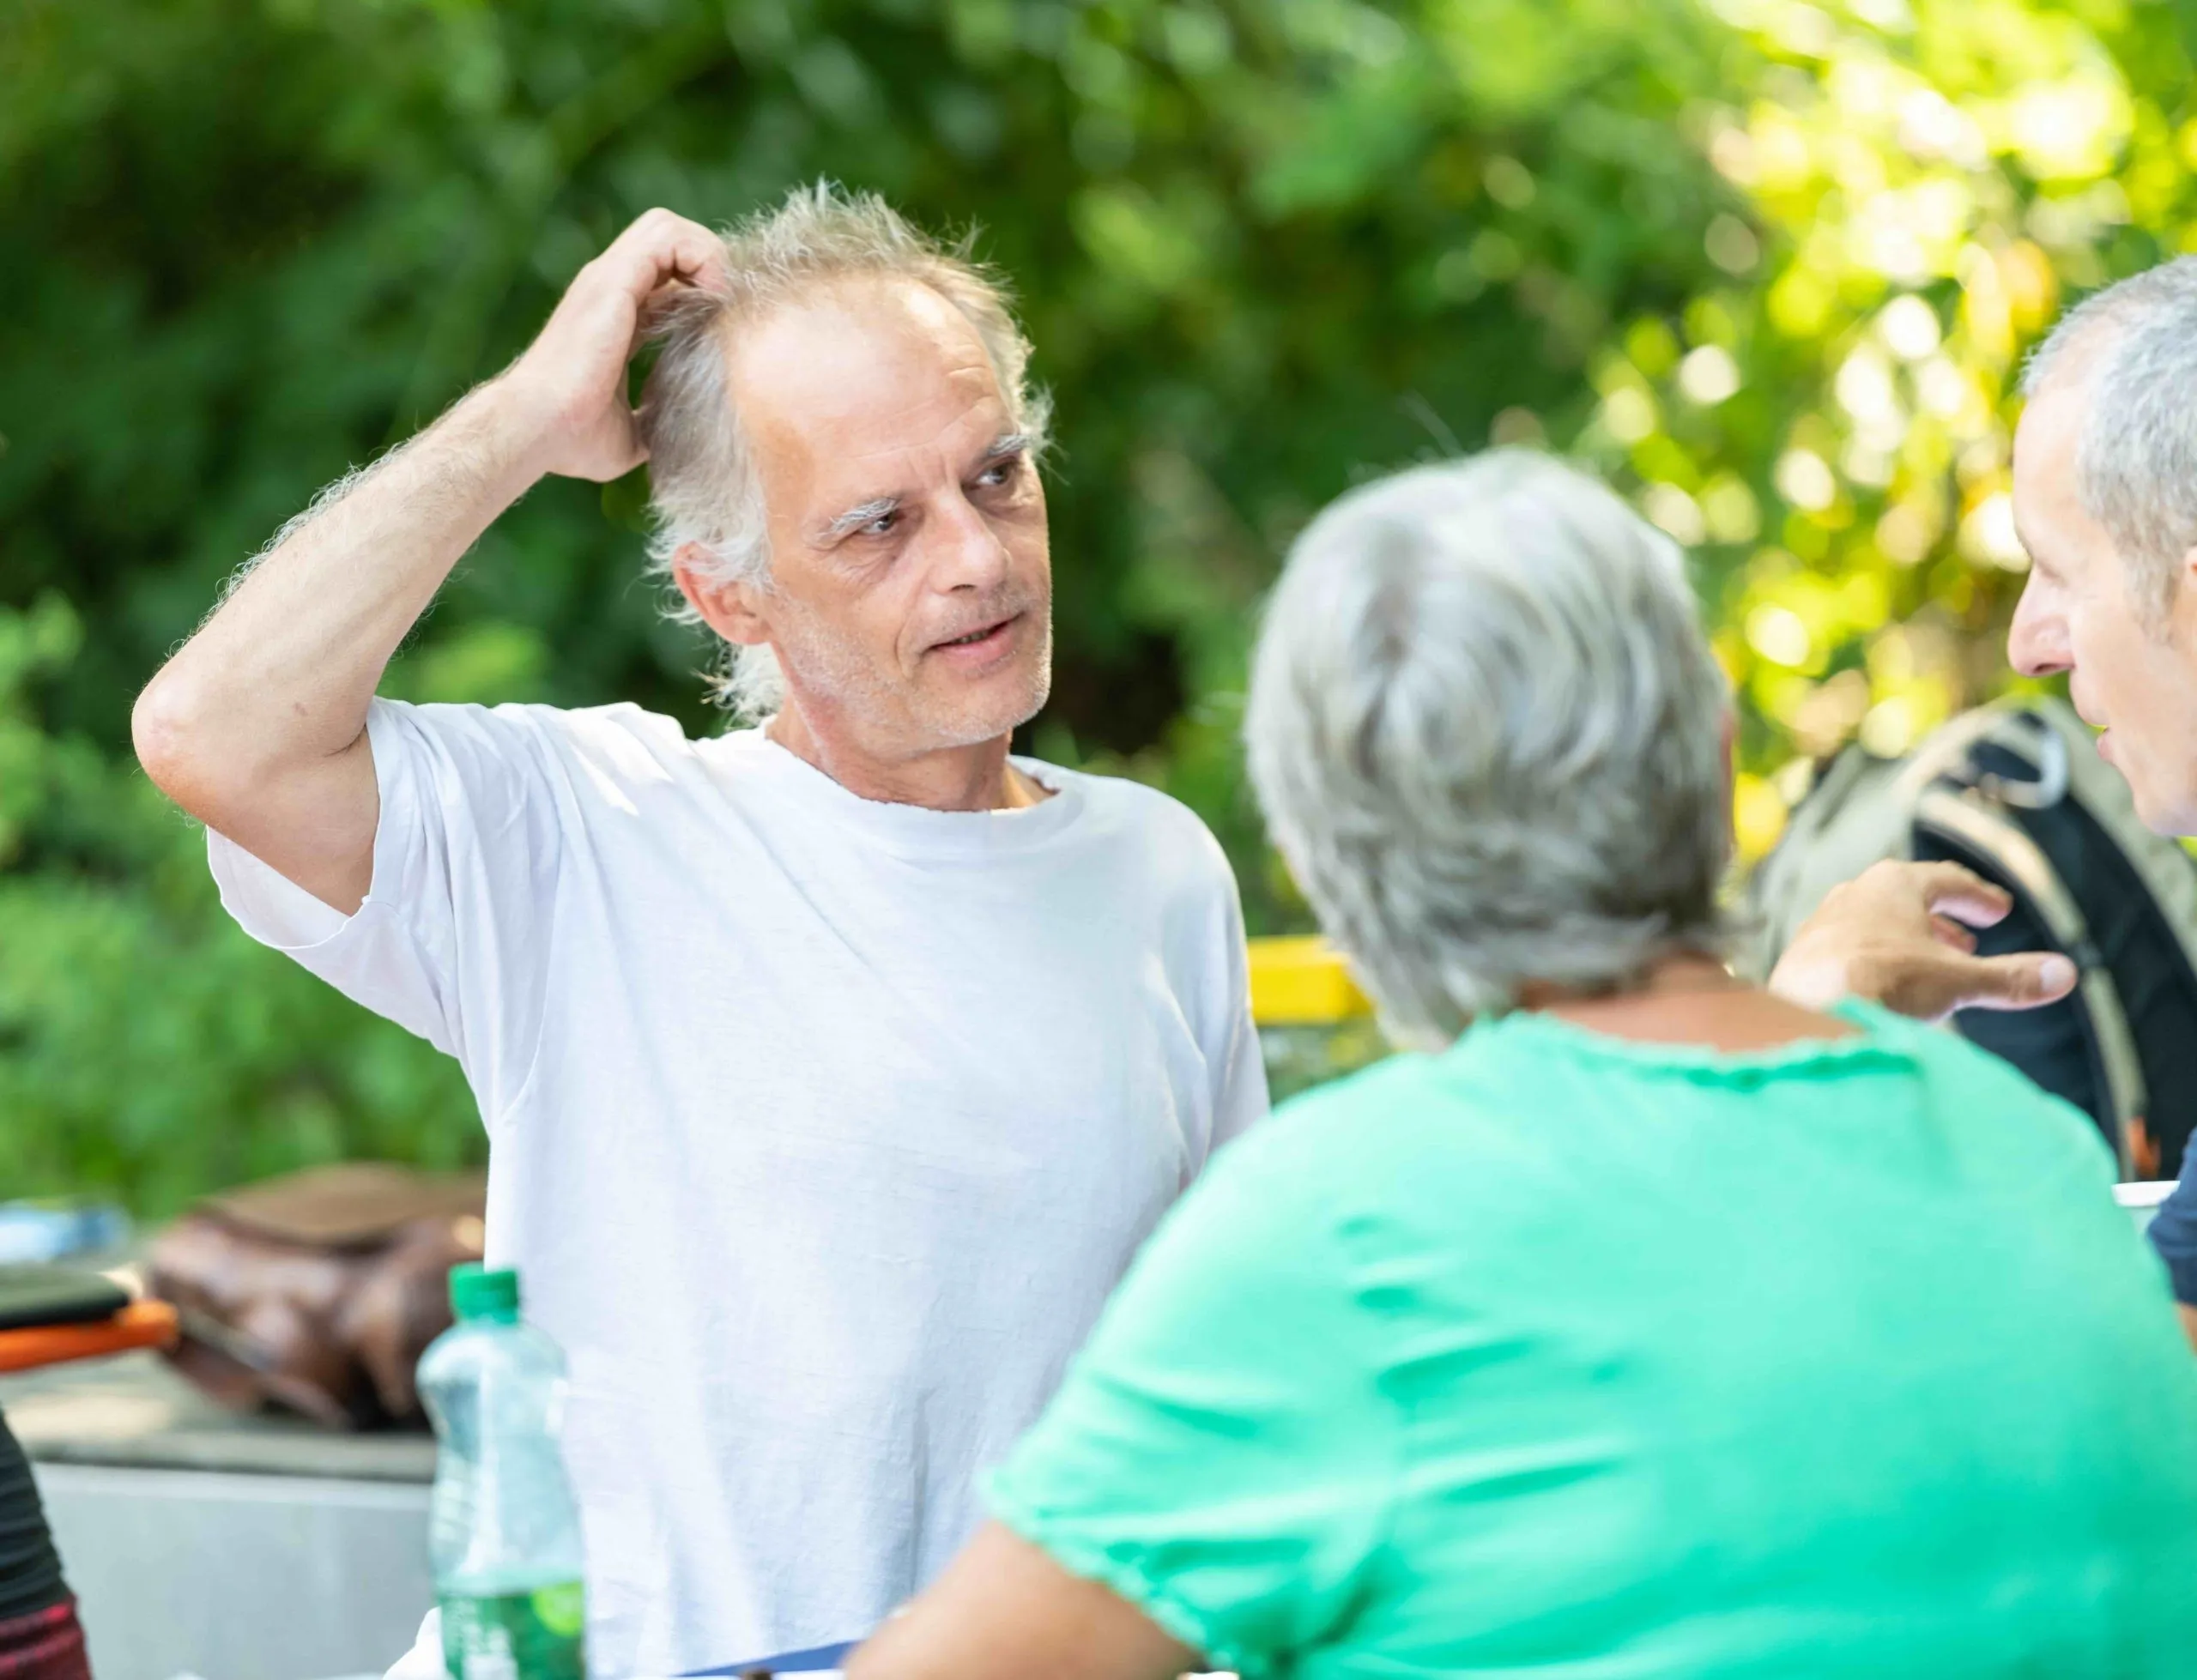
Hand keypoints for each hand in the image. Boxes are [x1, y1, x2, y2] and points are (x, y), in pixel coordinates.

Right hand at [494, 208, 725, 482]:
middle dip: (707, 262)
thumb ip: (656, 422)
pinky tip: (711, 300)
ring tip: (719, 301)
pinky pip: (667, 238)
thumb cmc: (572, 439)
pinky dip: (701, 258)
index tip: (724, 330)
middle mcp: (609, 289)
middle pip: (668, 238)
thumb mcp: (631, 433)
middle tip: (725, 309)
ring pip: (668, 226)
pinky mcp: (612, 280)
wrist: (537, 430)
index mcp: (614, 315)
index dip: (702, 291)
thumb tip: (681, 439)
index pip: (666, 277)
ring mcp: (608, 279)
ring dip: (706, 255)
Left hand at [1768, 859, 2078, 1022]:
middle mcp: (1854, 894)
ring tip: (1934, 964)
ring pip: (1876, 924)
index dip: (1976, 896)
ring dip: (1909, 941)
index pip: (1946, 880)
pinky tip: (1887, 988)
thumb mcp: (1957, 981)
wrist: (1807, 1009)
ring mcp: (1824, 923)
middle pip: (1907, 898)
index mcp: (1894, 884)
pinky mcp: (1804, 954)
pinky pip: (1850, 949)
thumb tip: (2065, 974)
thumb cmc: (1880, 984)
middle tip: (1970, 938)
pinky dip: (1877, 960)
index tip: (1997, 909)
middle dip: (1943, 918)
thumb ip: (2010, 979)